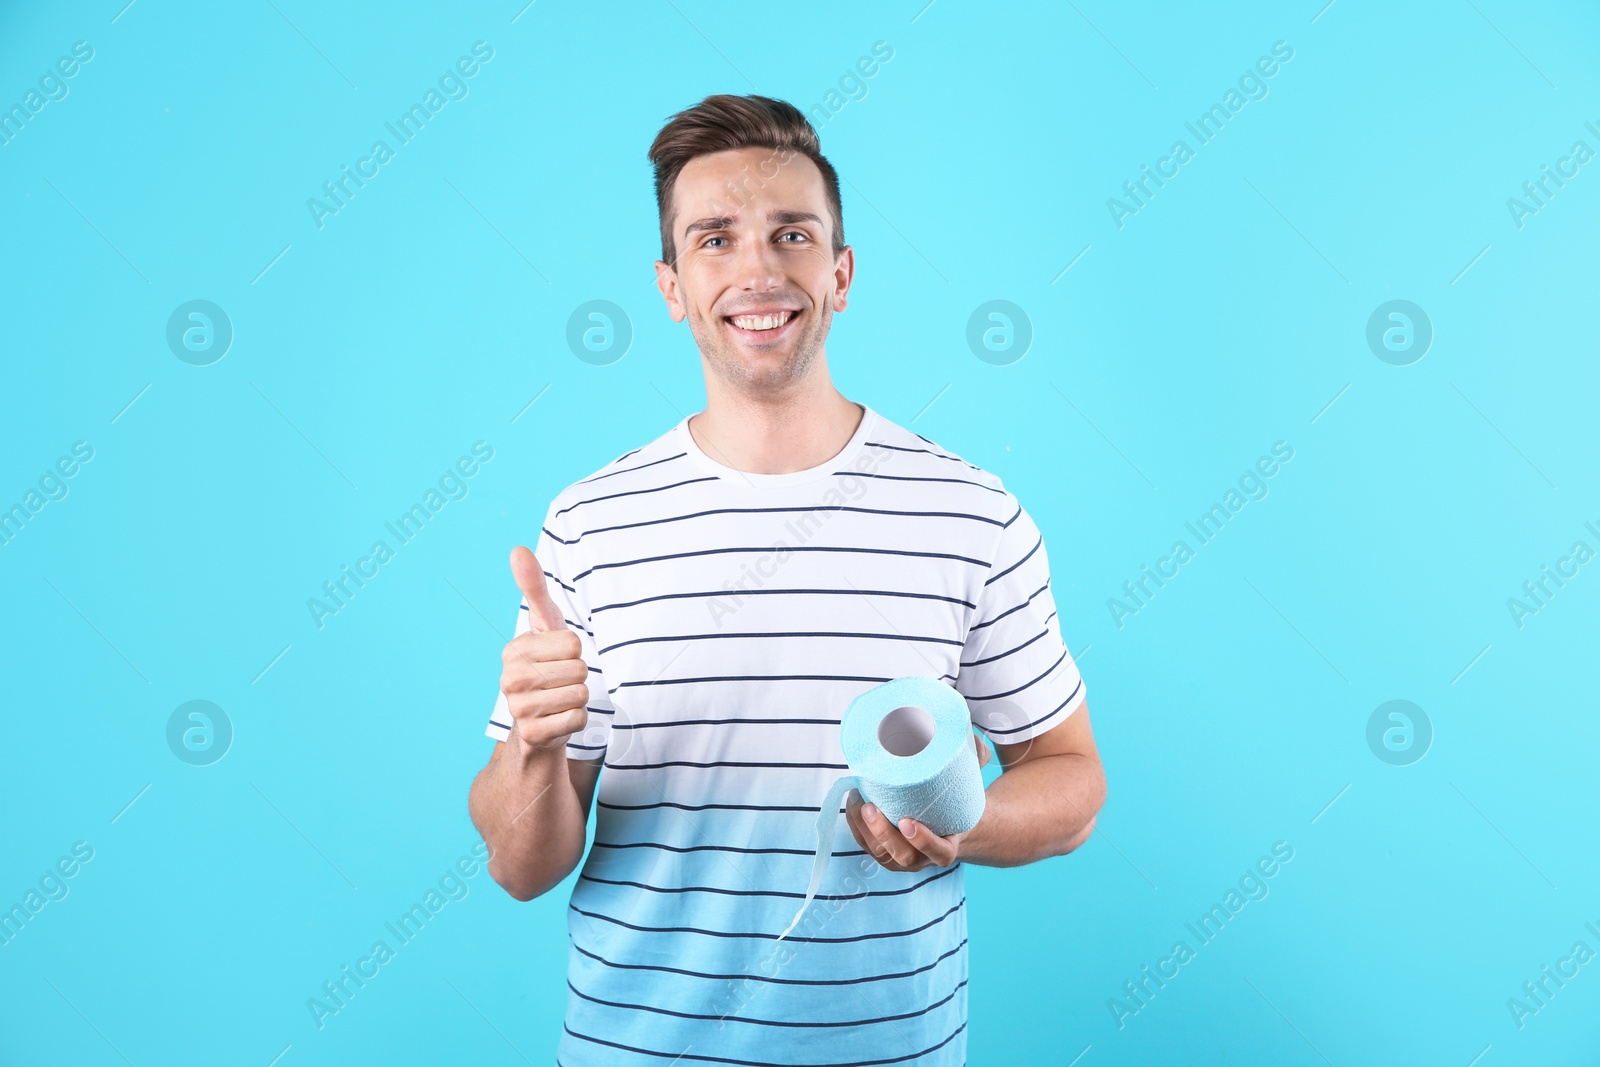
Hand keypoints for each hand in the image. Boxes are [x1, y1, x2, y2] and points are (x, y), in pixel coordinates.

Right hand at [500, 546, 588, 754]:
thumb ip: (533, 587)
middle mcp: (510, 679)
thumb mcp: (544, 625)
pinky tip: (560, 720)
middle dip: (578, 676)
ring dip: (579, 698)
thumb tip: (517, 549)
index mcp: (513, 650)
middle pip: (578, 669)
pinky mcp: (534, 734)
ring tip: (560, 700)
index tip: (557, 659)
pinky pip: (578, 719)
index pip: (573, 643)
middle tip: (560, 682)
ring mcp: (519, 709)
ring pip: (580, 694)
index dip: (574, 651)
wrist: (540, 722)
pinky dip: (578, 720)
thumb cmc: (547, 665)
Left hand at [844, 733, 991, 870]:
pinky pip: (866, 846)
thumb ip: (975, 761)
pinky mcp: (884, 853)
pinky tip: (853, 801)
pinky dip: (856, 826)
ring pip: (880, 852)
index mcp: (949, 844)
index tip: (907, 822)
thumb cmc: (953, 798)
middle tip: (870, 807)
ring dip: (863, 828)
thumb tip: (974, 741)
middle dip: (883, 833)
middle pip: (903, 856)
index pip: (940, 853)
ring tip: (858, 798)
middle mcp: (925, 858)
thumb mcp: (968, 780)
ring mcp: (903, 858)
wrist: (944, 821)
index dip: (923, 841)